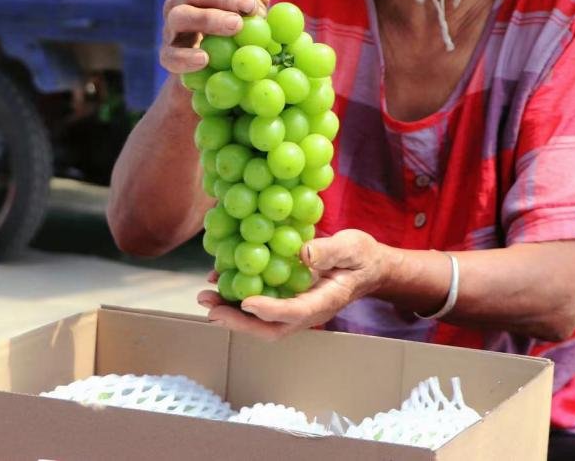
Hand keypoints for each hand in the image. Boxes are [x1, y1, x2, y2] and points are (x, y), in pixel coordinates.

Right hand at [160, 0, 270, 73]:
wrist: (203, 71)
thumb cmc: (227, 37)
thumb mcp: (242, 19)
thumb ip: (253, 7)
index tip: (253, 6)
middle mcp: (180, 1)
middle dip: (221, 0)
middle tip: (242, 16)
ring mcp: (169, 26)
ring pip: (180, 17)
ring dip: (207, 20)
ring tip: (233, 28)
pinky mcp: (165, 53)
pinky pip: (171, 54)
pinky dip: (186, 57)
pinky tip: (204, 60)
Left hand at [197, 229, 389, 340]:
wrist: (368, 267)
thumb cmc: (361, 257)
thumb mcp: (352, 247)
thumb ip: (329, 250)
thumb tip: (303, 254)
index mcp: (325, 301)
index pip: (296, 311)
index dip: (270, 309)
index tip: (246, 301)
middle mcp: (307, 312)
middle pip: (270, 328)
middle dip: (238, 321)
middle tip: (211, 307)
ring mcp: (296, 309)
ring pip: (260, 322)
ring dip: (232, 312)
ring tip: (206, 295)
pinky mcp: (287, 300)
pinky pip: (260, 306)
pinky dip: (238, 299)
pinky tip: (219, 282)